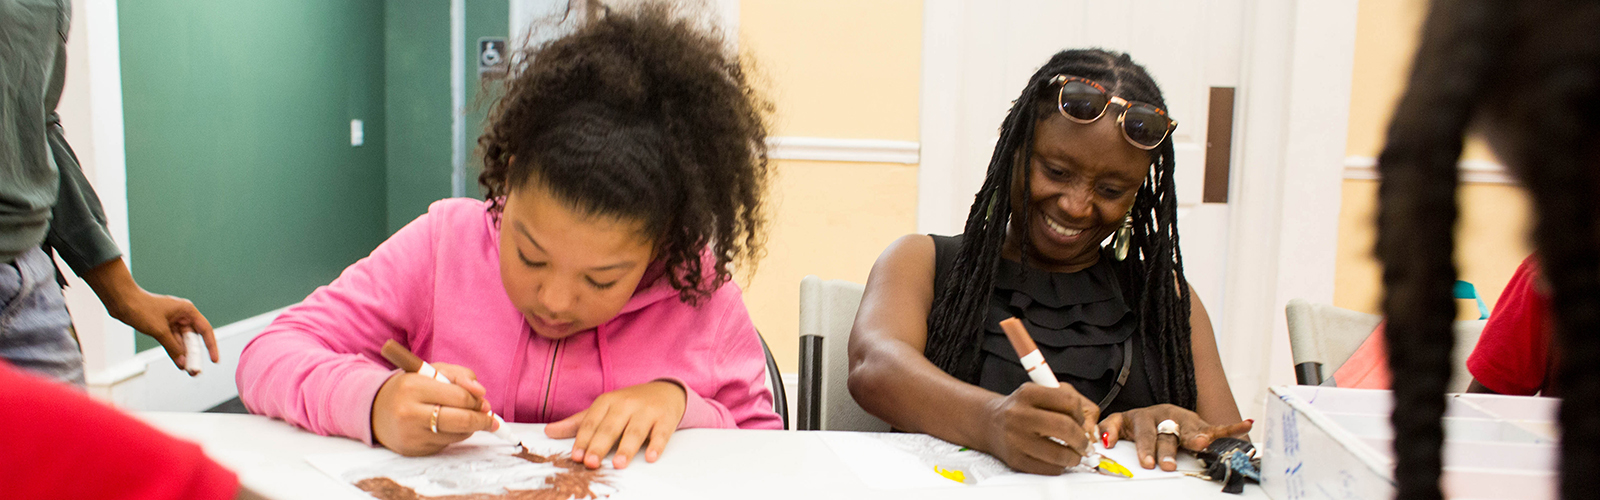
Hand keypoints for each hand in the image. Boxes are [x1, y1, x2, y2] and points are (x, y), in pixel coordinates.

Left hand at [83, 258, 216, 372]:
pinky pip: (172, 341)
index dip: (211, 346)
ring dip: (184, 355)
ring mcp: (171, 321)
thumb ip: (173, 347)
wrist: (120, 300)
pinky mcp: (161, 325)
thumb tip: (183, 363)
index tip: (214, 361)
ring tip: (187, 370)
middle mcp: (182, 315)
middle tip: (195, 370)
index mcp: (187, 310)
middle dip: (194, 354)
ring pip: (182, 341)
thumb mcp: (159, 331)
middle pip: (193, 338)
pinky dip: (174, 351)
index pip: (205, 330)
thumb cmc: (141, 309)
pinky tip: (178, 362)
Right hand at [371, 363, 493, 455]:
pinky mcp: (413, 450)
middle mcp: (409, 412)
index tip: (485, 402)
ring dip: (469, 428)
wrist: (375, 410)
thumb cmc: (409, 387)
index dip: (478, 400)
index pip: (460, 396)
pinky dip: (452, 436)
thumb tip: (482, 392)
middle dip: (482, 420)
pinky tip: (443, 427)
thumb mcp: (432, 371)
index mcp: (413, 386)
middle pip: (461, 420)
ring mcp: (410, 434)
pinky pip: (446, 444)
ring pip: (457, 434)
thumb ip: (460, 376)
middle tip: (491, 418)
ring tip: (463, 417)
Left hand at [544, 380, 686, 469]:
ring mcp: (647, 411)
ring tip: (618, 463)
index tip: (576, 456)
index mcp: (607, 401)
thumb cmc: (630, 404)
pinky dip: (657, 445)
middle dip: (600, 445)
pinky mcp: (665, 419)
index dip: (583, 440)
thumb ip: (578, 422)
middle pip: (610, 427)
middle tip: (591, 462)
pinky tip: (651, 456)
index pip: (591, 422)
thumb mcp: (604, 409)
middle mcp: (626, 404)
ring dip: (626, 448)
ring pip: (635, 431)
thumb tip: (549, 431)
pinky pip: (661, 433)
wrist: (665, 391)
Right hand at [979, 382, 1099, 475]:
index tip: (1081, 421)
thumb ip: (1069, 402)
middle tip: (1085, 444)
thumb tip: (1091, 428)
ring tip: (1074, 454)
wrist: (991, 422)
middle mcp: (1019, 414)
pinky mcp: (1015, 459)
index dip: (1081, 414)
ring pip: (1058, 453)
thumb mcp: (1041, 393)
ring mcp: (1015, 438)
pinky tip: (1057, 460)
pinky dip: (1059, 466)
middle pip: (1065, 427)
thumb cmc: (1022, 408)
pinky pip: (1047, 468)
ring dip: (1074, 457)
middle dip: (1082, 439)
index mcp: (1028, 393)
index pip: (1068, 401)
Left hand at [1099, 404, 1251, 470]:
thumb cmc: (1135, 424)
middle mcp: (1164, 415)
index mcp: (1142, 417)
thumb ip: (1107, 429)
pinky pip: (1217, 426)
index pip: (1144, 434)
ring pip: (1190, 429)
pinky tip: (1246, 424)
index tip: (1147, 463)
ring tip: (1203, 442)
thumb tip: (1102, 440)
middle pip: (1166, 435)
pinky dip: (1232, 427)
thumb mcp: (1117, 424)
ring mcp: (1183, 419)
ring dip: (1196, 437)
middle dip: (1167, 450)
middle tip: (1168, 464)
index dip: (1145, 448)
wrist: (1151, 414)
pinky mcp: (1199, 423)